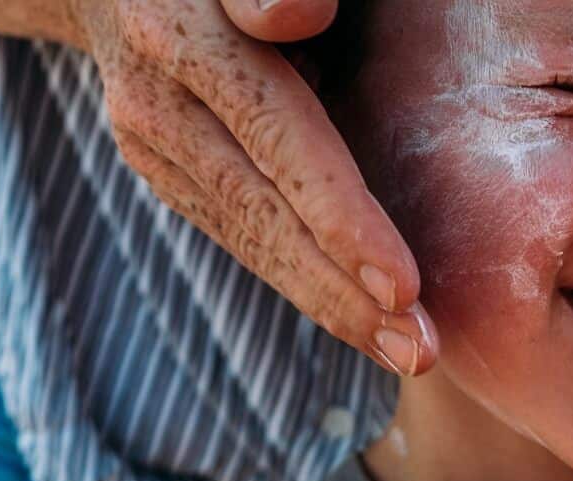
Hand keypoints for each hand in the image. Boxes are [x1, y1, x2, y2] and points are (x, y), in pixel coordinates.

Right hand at [65, 0, 437, 375]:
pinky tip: (356, 319)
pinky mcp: (165, 174)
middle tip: (420, 353)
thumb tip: (297, 13)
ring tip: (404, 352)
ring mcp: (153, 145)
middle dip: (344, 293)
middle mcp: (157, 100)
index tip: (403, 286)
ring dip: (330, 305)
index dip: (338, 214)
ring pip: (249, 239)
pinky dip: (300, 281)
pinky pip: (240, 236)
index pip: (275, 134)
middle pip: (263, 212)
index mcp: (183, 32)